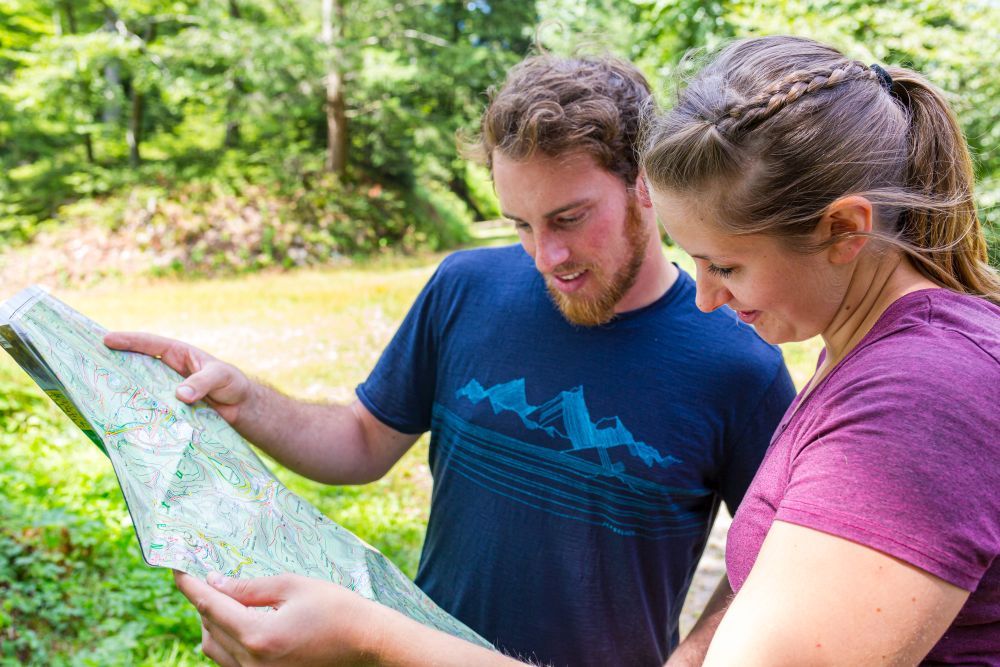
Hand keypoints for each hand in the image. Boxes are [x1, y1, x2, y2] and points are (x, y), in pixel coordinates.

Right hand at [104, 332, 251, 423]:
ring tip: (99, 392)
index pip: (150, 344)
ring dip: (123, 390)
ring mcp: (166, 390)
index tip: (107, 339)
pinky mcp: (168, 409)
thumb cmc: (233, 384)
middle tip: (89, 363)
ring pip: (140, 388)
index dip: (129, 341)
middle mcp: (168, 371)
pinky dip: (137, 412)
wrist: (241, 409)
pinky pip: (150, 408)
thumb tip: (179, 395)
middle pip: (137, 364)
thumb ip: (201, 383)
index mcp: (178, 354)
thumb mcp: (220, 377)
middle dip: (115, 363)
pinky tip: (123, 418)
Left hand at [174, 571, 381, 666]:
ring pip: (214, 650)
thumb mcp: (293, 586)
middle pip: (209, 628)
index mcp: (258, 636)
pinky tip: (240, 623)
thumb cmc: (337, 609)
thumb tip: (215, 582)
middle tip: (211, 577)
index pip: (210, 606)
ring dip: (213, 623)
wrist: (367, 644)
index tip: (176, 569)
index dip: (191, 585)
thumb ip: (249, 587)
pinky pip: (230, 663)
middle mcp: (252, 663)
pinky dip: (227, 641)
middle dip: (206, 601)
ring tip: (226, 599)